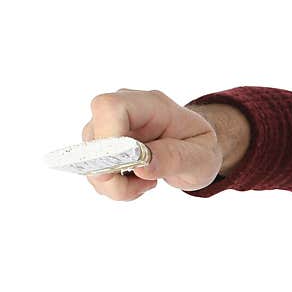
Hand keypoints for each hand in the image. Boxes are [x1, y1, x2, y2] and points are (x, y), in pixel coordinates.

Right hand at [82, 88, 220, 199]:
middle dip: (113, 174)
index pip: (110, 107)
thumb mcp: (201, 157)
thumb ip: (175, 158)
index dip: (107, 136)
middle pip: (94, 140)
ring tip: (149, 183)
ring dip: (117, 185)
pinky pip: (95, 173)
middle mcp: (123, 111)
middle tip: (147, 184)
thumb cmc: (198, 147)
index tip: (125, 166)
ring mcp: (108, 128)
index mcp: (150, 105)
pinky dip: (115, 187)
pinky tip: (139, 182)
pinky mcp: (103, 147)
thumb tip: (141, 167)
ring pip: (90, 162)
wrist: (194, 150)